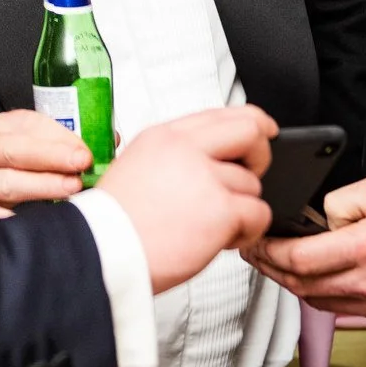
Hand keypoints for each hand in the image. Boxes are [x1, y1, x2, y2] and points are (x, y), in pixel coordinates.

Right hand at [0, 109, 91, 229]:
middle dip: (52, 157)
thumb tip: (110, 144)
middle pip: (14, 151)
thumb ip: (57, 145)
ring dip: (42, 187)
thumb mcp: (16, 147)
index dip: (59, 138)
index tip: (85, 150)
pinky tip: (43, 223)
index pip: (27, 126)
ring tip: (71, 189)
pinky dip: (19, 221)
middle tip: (81, 165)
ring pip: (7, 184)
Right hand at [104, 107, 276, 294]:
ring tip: (210, 228)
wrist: (101, 253)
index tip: (264, 131)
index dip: (251, 123)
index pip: (220, 113)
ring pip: (252, 184)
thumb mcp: (136, 168)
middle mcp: (185, 149)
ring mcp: (204, 177)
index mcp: (163, 137)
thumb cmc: (114, 225)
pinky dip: (248, 231)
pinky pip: (259, 213)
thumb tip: (212, 161)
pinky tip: (223, 240)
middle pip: (250, 132)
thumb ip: (175, 157)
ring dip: (241, 210)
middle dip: (260, 156)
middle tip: (250, 179)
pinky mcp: (220, 209)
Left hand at [246, 175, 365, 329]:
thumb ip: (340, 202)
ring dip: (293, 287)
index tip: (256, 242)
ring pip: (318, 304)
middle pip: (301, 286)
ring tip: (282, 267)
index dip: (268, 252)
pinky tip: (315, 286)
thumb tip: (315, 221)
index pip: (298, 259)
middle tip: (257, 254)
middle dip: (271, 270)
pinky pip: (343, 318)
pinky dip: (323, 303)